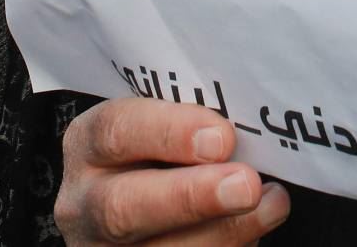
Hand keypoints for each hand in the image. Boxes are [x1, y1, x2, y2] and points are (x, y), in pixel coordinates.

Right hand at [57, 98, 291, 244]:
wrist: (143, 197)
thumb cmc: (162, 149)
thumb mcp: (161, 123)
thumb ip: (191, 123)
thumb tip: (241, 133)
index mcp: (89, 147)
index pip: (116, 132)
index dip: (170, 133)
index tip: (223, 138)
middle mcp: (85, 205)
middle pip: (122, 208)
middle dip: (190, 197)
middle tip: (246, 185)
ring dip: (223, 232)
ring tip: (271, 205)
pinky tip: (258, 227)